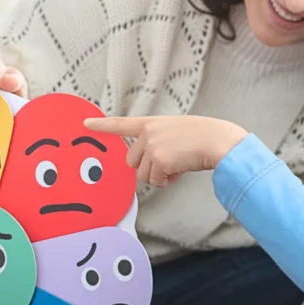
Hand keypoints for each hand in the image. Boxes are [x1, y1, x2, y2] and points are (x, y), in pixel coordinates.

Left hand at [83, 115, 247, 186]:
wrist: (218, 141)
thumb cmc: (204, 137)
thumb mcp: (176, 133)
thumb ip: (158, 144)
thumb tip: (150, 169)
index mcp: (152, 124)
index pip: (122, 124)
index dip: (102, 125)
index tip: (85, 123)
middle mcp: (148, 133)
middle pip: (132, 163)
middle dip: (148, 169)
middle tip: (169, 163)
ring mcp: (152, 146)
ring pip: (144, 175)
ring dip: (160, 176)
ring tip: (179, 163)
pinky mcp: (158, 160)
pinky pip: (156, 181)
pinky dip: (168, 180)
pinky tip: (181, 168)